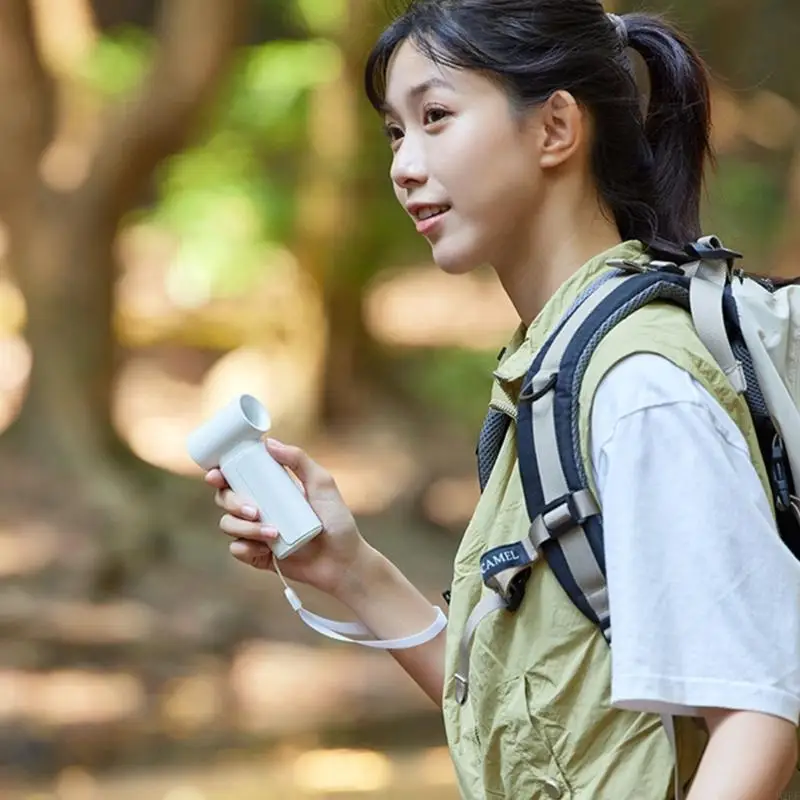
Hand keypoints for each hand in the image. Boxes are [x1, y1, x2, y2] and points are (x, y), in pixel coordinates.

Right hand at [204, 438, 373, 598]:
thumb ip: (299, 460)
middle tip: (255, 510)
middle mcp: (259, 507)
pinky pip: (236, 549)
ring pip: (228, 524)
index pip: (237, 476)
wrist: (343, 560)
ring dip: (244, 527)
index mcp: (270, 488)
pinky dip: (245, 547)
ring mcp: (257, 532)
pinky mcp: (258, 555)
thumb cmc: (336, 520)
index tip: (217, 474)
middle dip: (232, 502)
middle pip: (225, 498)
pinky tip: (263, 548)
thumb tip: (269, 443)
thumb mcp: (322, 484)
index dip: (220, 473)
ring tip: (273, 533)